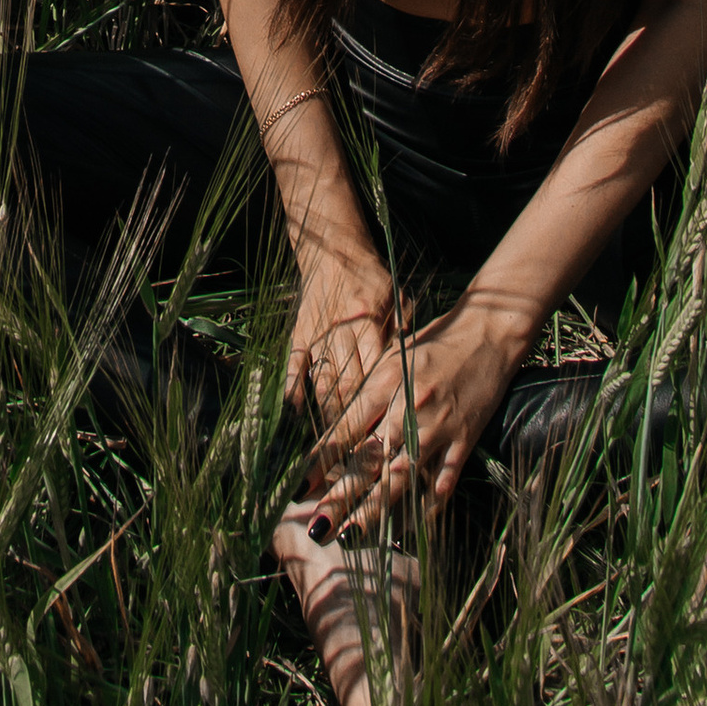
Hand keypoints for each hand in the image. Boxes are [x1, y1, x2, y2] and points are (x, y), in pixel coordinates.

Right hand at [285, 248, 399, 442]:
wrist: (335, 250)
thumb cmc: (375, 281)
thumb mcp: (399, 301)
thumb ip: (404, 337)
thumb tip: (412, 377)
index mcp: (370, 320)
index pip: (376, 374)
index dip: (379, 407)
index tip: (385, 437)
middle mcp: (343, 329)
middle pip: (348, 384)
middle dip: (353, 423)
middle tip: (357, 455)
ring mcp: (318, 333)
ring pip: (323, 381)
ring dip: (327, 416)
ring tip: (332, 449)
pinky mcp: (299, 333)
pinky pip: (295, 366)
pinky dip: (294, 391)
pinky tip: (295, 416)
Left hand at [303, 297, 519, 529]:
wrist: (489, 332)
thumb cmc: (435, 342)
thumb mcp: (394, 357)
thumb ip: (370, 392)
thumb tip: (340, 430)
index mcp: (387, 381)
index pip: (347, 428)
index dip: (321, 460)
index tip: (299, 486)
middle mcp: (409, 407)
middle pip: (370, 459)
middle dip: (341, 497)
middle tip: (317, 526)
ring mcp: (438, 427)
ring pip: (402, 477)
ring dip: (375, 511)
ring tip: (352, 536)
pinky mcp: (464, 440)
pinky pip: (442, 482)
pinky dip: (425, 509)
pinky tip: (408, 531)